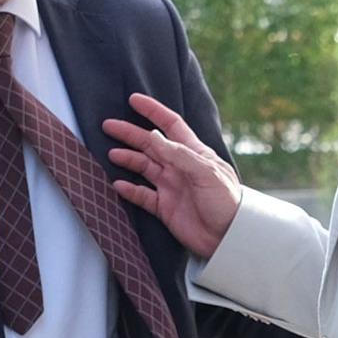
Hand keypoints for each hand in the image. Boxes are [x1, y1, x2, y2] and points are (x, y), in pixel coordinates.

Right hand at [103, 92, 240, 259]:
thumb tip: (153, 136)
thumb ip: (179, 154)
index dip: (153, 111)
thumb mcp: (206, 172)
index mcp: (193, 153)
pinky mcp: (165, 207)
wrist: (229, 237)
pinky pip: (142, 195)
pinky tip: (117, 185)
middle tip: (108, 126)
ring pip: (143, 167)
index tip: (134, 100)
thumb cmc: (226, 201)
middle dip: (130, 134)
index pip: (170, 125)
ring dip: (127, 159)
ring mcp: (171, 186)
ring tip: (111, 153)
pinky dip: (129, 190)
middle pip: (150, 144)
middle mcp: (179, 166)